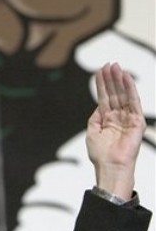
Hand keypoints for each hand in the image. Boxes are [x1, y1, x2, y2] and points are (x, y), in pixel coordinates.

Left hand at [86, 63, 145, 199]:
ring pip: (123, 94)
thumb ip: (96, 116)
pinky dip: (130, 88)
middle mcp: (118, 116)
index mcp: (107, 119)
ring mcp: (128, 118)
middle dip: (111, 78)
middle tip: (108, 64)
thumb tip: (99, 105)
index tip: (99, 70)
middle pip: (114, 93)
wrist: (110, 166)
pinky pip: (134, 102)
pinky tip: (126, 77)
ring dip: (119, 80)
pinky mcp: (137, 121)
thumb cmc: (100, 153)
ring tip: (115, 66)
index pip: (104, 97)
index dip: (102, 83)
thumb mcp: (92, 130)